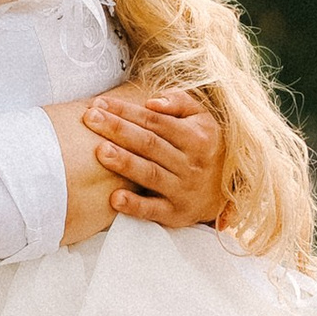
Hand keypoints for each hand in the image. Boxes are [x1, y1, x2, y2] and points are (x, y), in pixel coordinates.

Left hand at [86, 88, 226, 228]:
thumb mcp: (202, 118)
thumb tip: (152, 101)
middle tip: (90, 118)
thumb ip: (179, 102)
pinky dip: (134, 206)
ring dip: (125, 163)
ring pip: (150, 174)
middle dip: (118, 129)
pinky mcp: (176, 214)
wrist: (226, 190)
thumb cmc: (204, 146)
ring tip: (100, 151)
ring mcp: (183, 190)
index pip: (155, 121)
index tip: (99, 104)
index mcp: (196, 137)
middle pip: (149, 144)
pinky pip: (154, 210)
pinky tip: (115, 198)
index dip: (126, 111)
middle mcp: (191, 164)